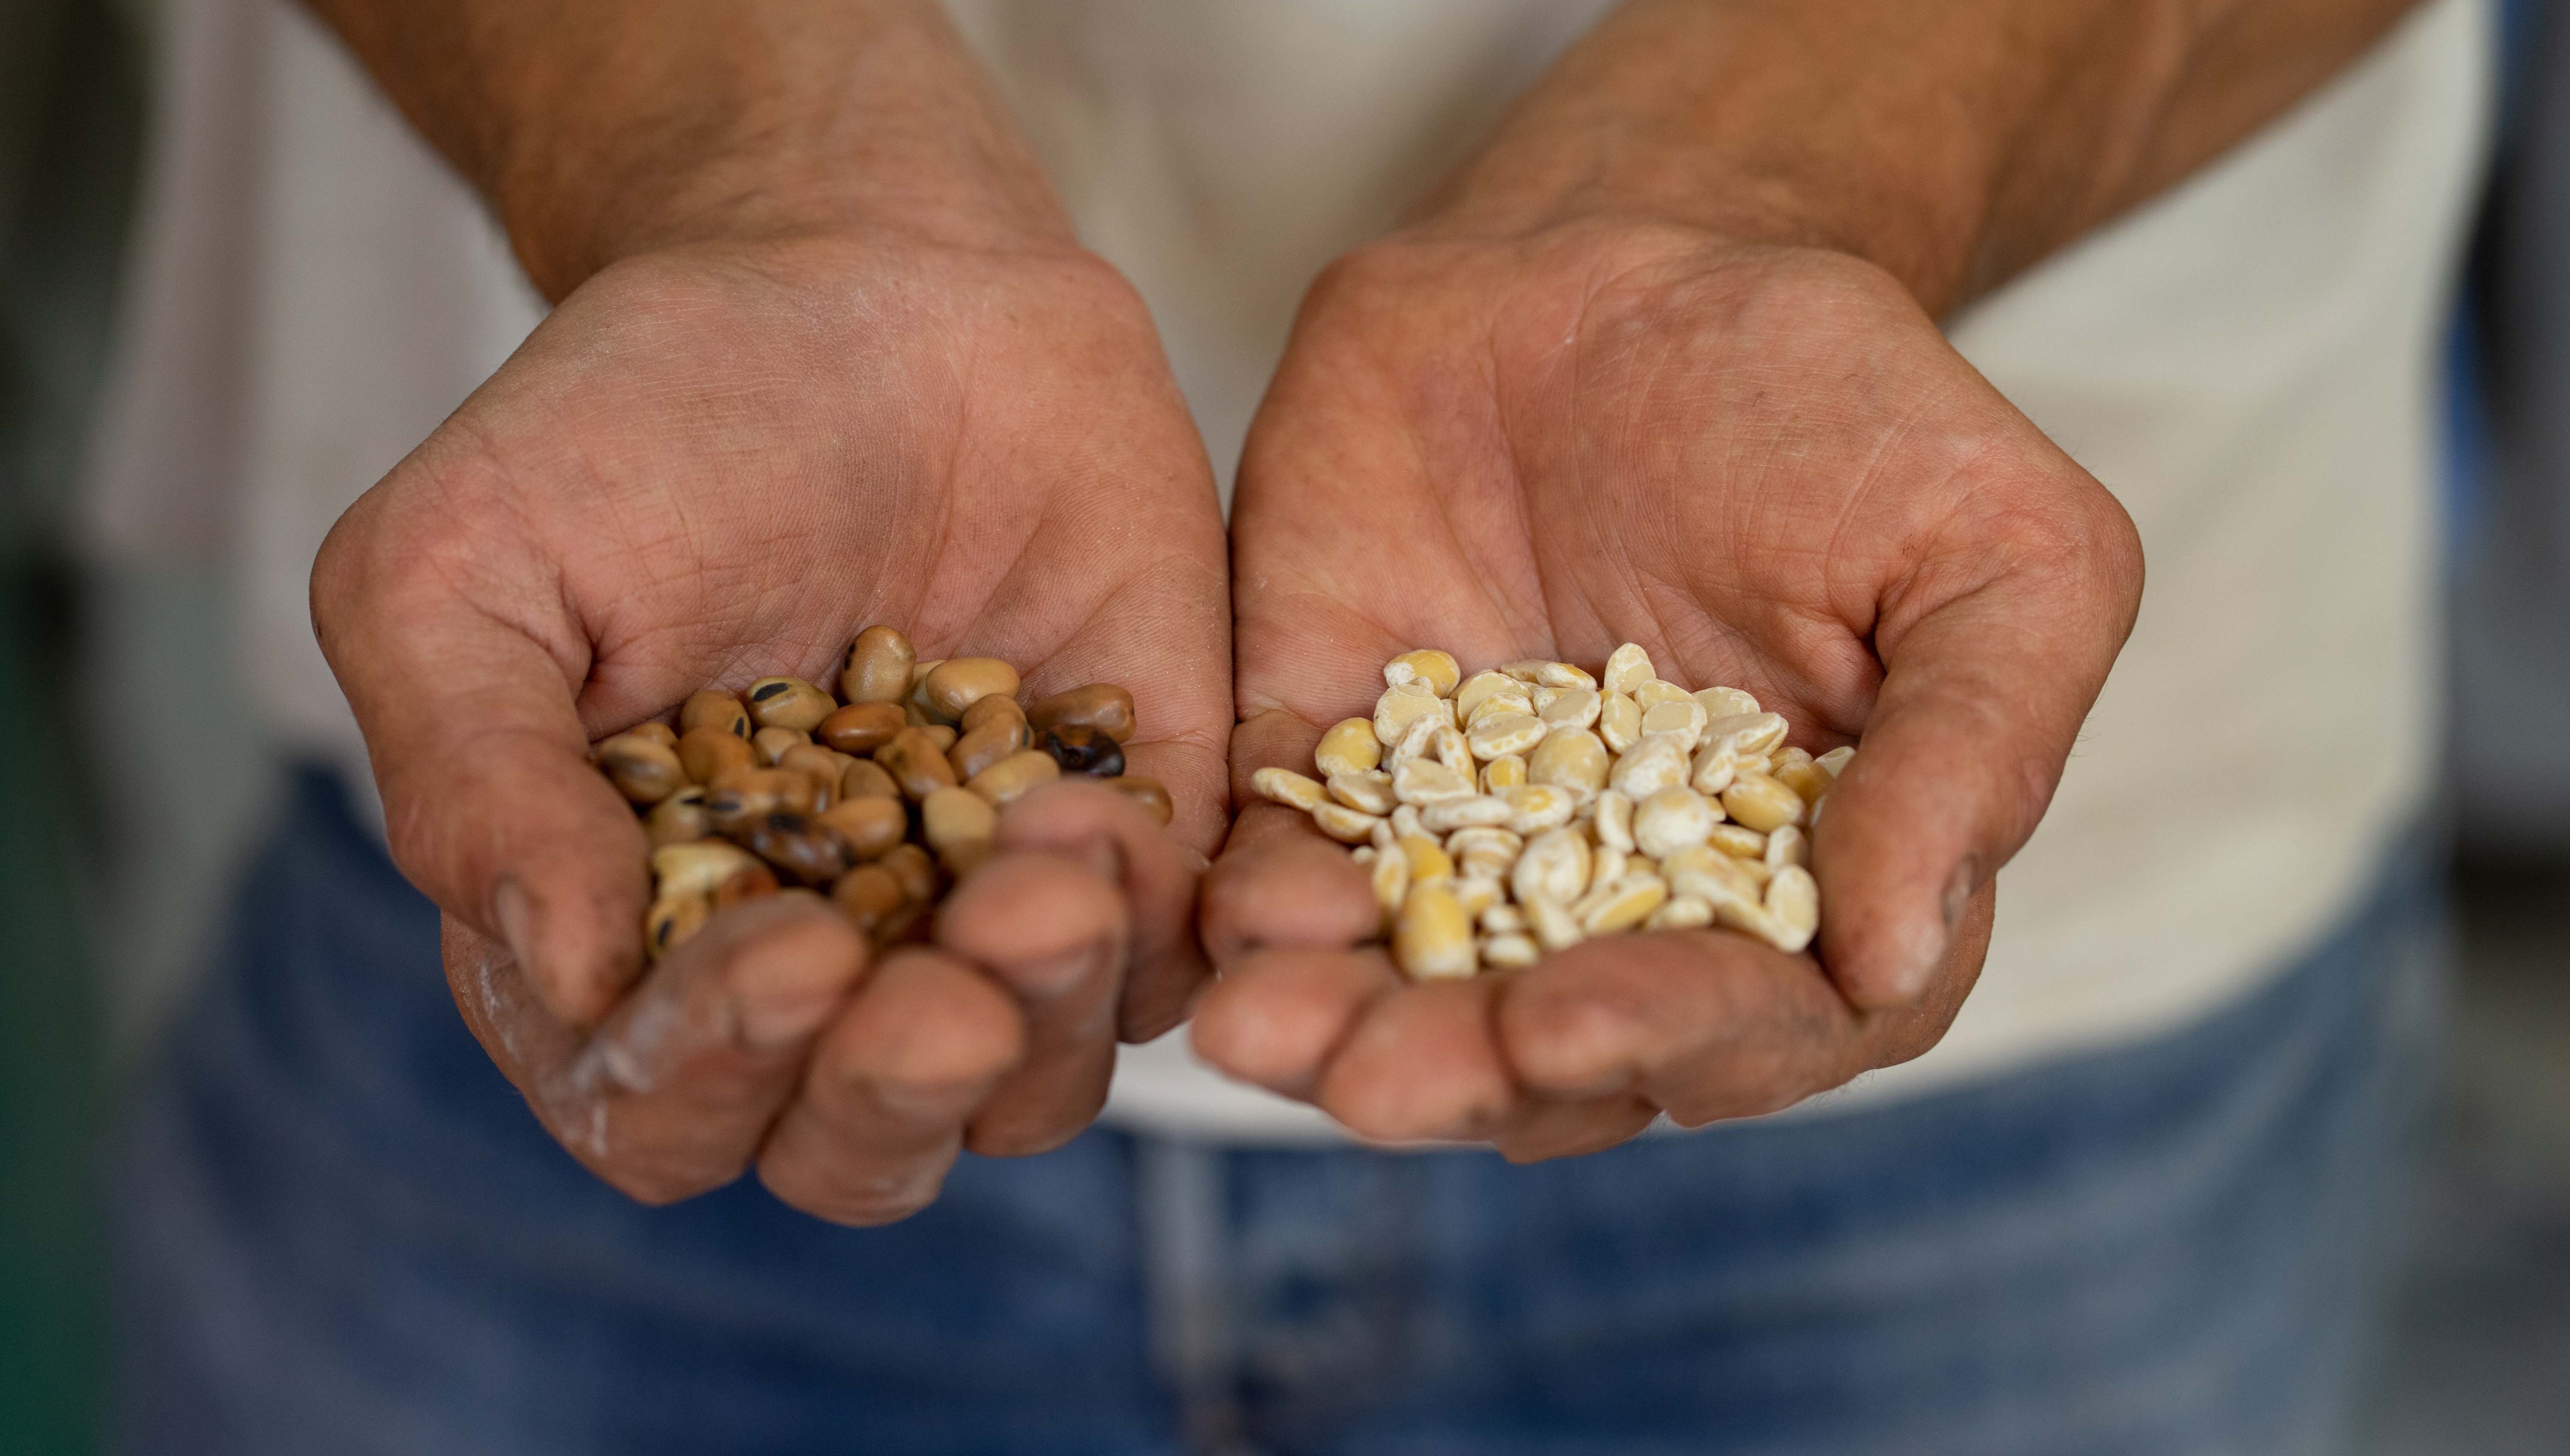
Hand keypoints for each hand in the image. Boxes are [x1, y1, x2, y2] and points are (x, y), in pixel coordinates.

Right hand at [314, 229, 1228, 1219]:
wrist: (858, 278)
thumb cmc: (634, 424)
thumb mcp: (463, 569)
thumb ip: (474, 782)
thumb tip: (569, 981)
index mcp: (636, 930)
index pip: (656, 1104)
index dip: (711, 1070)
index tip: (785, 957)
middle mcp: (816, 955)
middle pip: (853, 1144)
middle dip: (893, 1093)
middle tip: (939, 996)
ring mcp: (979, 907)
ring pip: (1027, 1088)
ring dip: (1037, 1021)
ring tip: (1050, 880)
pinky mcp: (1134, 831)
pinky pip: (1166, 957)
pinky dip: (1151, 926)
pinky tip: (1113, 820)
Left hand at [1197, 219, 2141, 1157]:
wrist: (1629, 259)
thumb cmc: (1843, 404)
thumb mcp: (1998, 551)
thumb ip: (1974, 752)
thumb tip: (1894, 960)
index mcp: (1803, 881)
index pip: (1755, 1020)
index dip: (1671, 1040)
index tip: (1576, 1028)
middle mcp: (1628, 894)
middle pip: (1555, 1043)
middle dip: (1462, 1073)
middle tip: (1376, 1081)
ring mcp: (1470, 833)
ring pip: (1404, 979)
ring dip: (1334, 1026)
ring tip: (1264, 1036)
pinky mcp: (1334, 751)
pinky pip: (1283, 849)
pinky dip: (1249, 896)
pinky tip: (1220, 924)